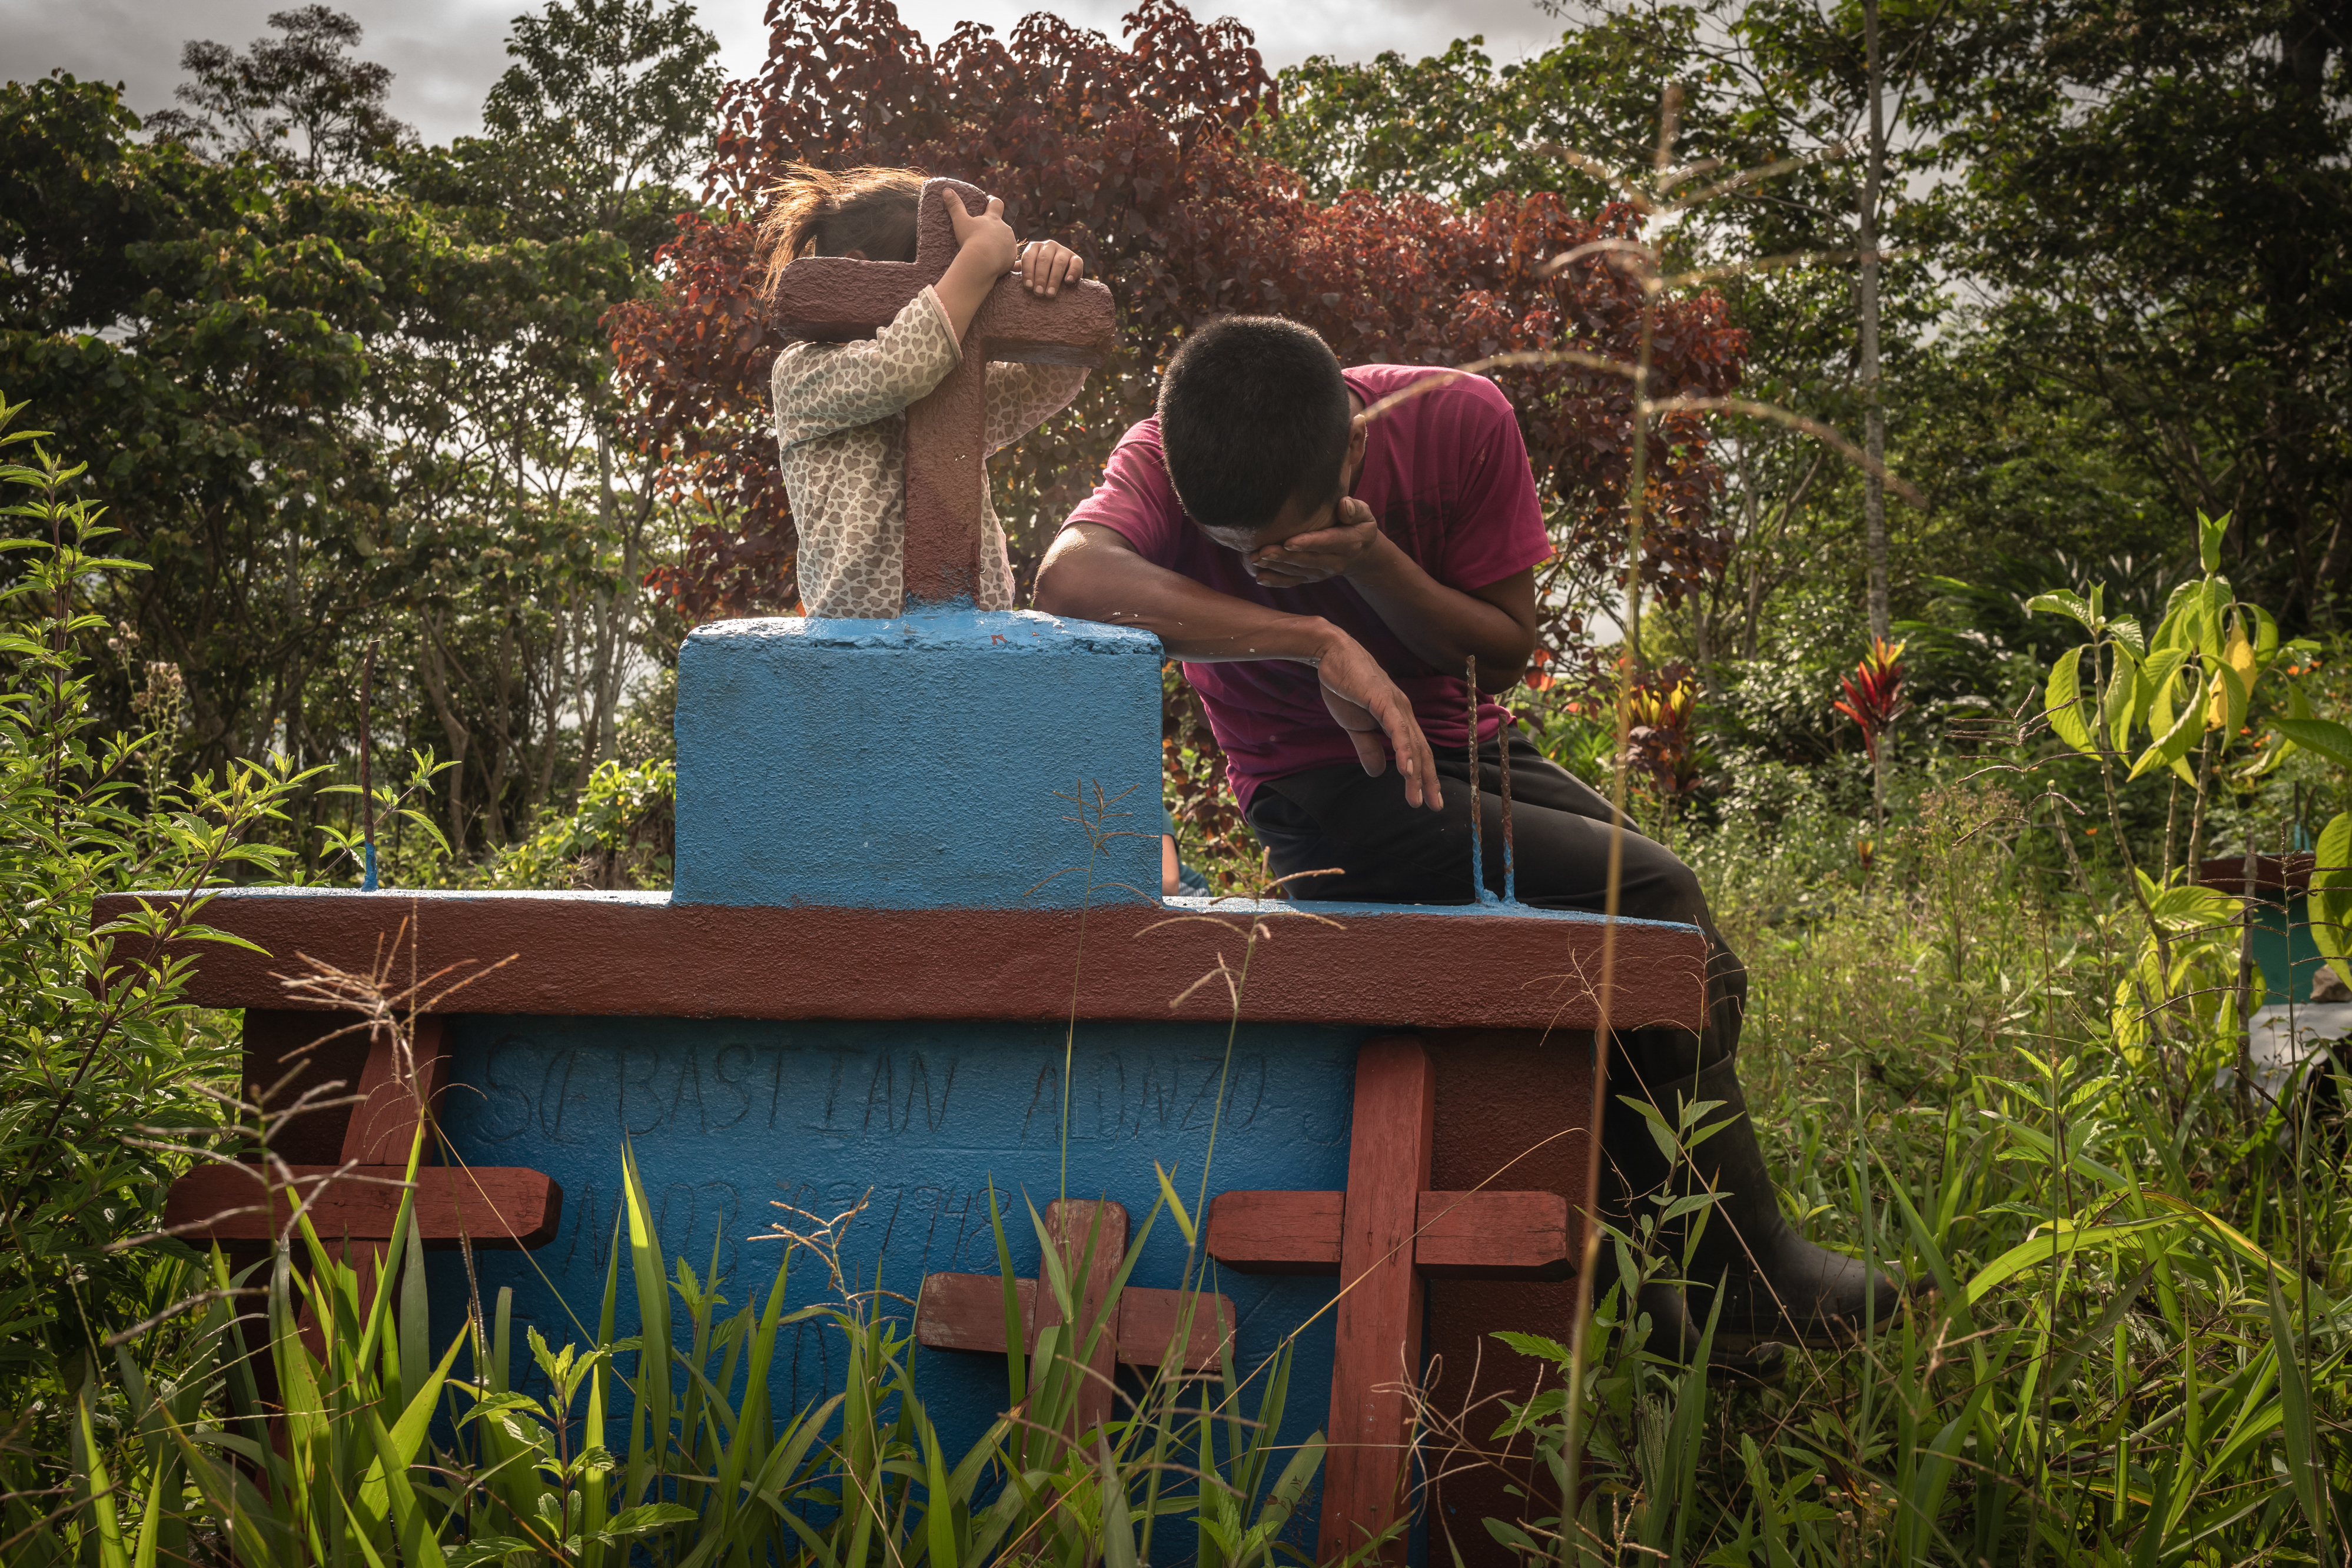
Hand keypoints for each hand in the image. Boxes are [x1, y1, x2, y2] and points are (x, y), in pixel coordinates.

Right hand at [947, 191, 1018, 274]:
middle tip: (984, 234)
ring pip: (1006, 241)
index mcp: (993, 218)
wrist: (982, 262)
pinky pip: (1008, 256)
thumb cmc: (971, 240)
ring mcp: (1010, 243)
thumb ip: (955, 206)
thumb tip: (946, 190)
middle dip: (995, 229)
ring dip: (999, 244)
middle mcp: (1005, 229)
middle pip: (1002, 225)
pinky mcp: (1012, 257)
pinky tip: (994, 262)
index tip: (989, 200)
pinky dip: (1002, 257)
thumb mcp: (960, 222)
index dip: (993, 201)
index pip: (997, 203)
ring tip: (988, 251)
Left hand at [1017, 238, 1084, 295]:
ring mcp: (1063, 250)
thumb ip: (1019, 270)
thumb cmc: (1038, 275)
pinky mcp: (1076, 258)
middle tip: (1038, 293)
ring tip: (1050, 294)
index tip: (1028, 287)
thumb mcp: (1028, 271)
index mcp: (1034, 247)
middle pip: (1043, 260)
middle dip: (1041, 278)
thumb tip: (1003, 268)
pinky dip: (1072, 272)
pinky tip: (1068, 282)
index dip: (1028, 272)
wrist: (1060, 276)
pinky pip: (1076, 263)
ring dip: (1054, 279)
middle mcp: (1049, 246)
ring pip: (1058, 262)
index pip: (1029, 257)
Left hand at [1245, 497, 1383, 587]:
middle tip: (1263, 551)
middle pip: (1307, 560)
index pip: (1327, 543)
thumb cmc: (1357, 525)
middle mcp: (1334, 561)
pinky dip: (1276, 581)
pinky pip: (1293, 581)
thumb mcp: (1364, 515)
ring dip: (1275, 567)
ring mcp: (1321, 572)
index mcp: (1348, 543)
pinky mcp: (1311, 577)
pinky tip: (1259, 577)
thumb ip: (1355, 509)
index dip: (1308, 543)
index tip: (1288, 542)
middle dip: (1284, 557)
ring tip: (1255, 559)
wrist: (1361, 553)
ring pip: (1296, 571)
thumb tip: (1343, 504)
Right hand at [1313, 630, 1442, 809]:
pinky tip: (1407, 770)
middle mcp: (1404, 713)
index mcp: (1399, 718)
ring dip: (1417, 773)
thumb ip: (1368, 748)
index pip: (1417, 751)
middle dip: (1428, 781)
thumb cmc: (1345, 687)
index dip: (1424, 776)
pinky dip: (1404, 750)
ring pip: (1412, 744)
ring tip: (1419, 797)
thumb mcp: (1355, 726)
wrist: (1331, 655)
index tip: (1428, 799)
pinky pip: (1398, 729)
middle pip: (1422, 751)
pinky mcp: (1383, 700)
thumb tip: (1378, 773)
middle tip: (1434, 806)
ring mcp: (1396, 706)